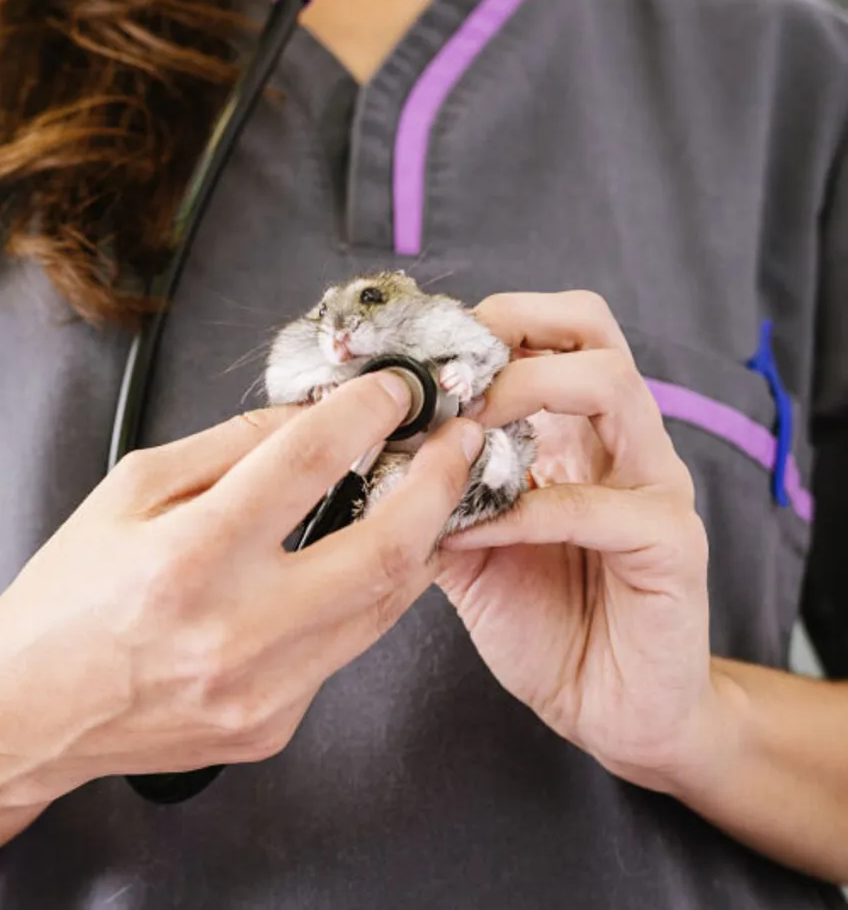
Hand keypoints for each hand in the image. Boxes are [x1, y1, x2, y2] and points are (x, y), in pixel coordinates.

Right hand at [0, 372, 485, 804]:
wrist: (30, 710)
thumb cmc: (68, 596)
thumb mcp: (128, 490)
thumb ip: (227, 447)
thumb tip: (313, 416)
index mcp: (187, 555)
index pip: (308, 462)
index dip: (367, 415)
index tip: (393, 394)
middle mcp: (234, 629)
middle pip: (384, 546)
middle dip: (438, 483)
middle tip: (455, 444)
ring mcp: (261, 689)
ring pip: (383, 606)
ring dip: (418, 543)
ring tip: (427, 498)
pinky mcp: (273, 727)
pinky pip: (341, 651)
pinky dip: (356, 600)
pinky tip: (347, 570)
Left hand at [433, 291, 716, 791]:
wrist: (609, 712)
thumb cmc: (540, 620)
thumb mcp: (463, 544)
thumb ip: (429, 492)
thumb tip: (361, 451)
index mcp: (576, 430)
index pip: (549, 329)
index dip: (480, 323)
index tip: (409, 353)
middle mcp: (623, 441)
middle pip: (591, 326)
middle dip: (508, 330)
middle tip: (440, 375)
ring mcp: (656, 486)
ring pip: (612, 386)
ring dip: (521, 394)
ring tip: (457, 433)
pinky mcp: (673, 546)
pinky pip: (601, 505)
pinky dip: (524, 512)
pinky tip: (467, 535)